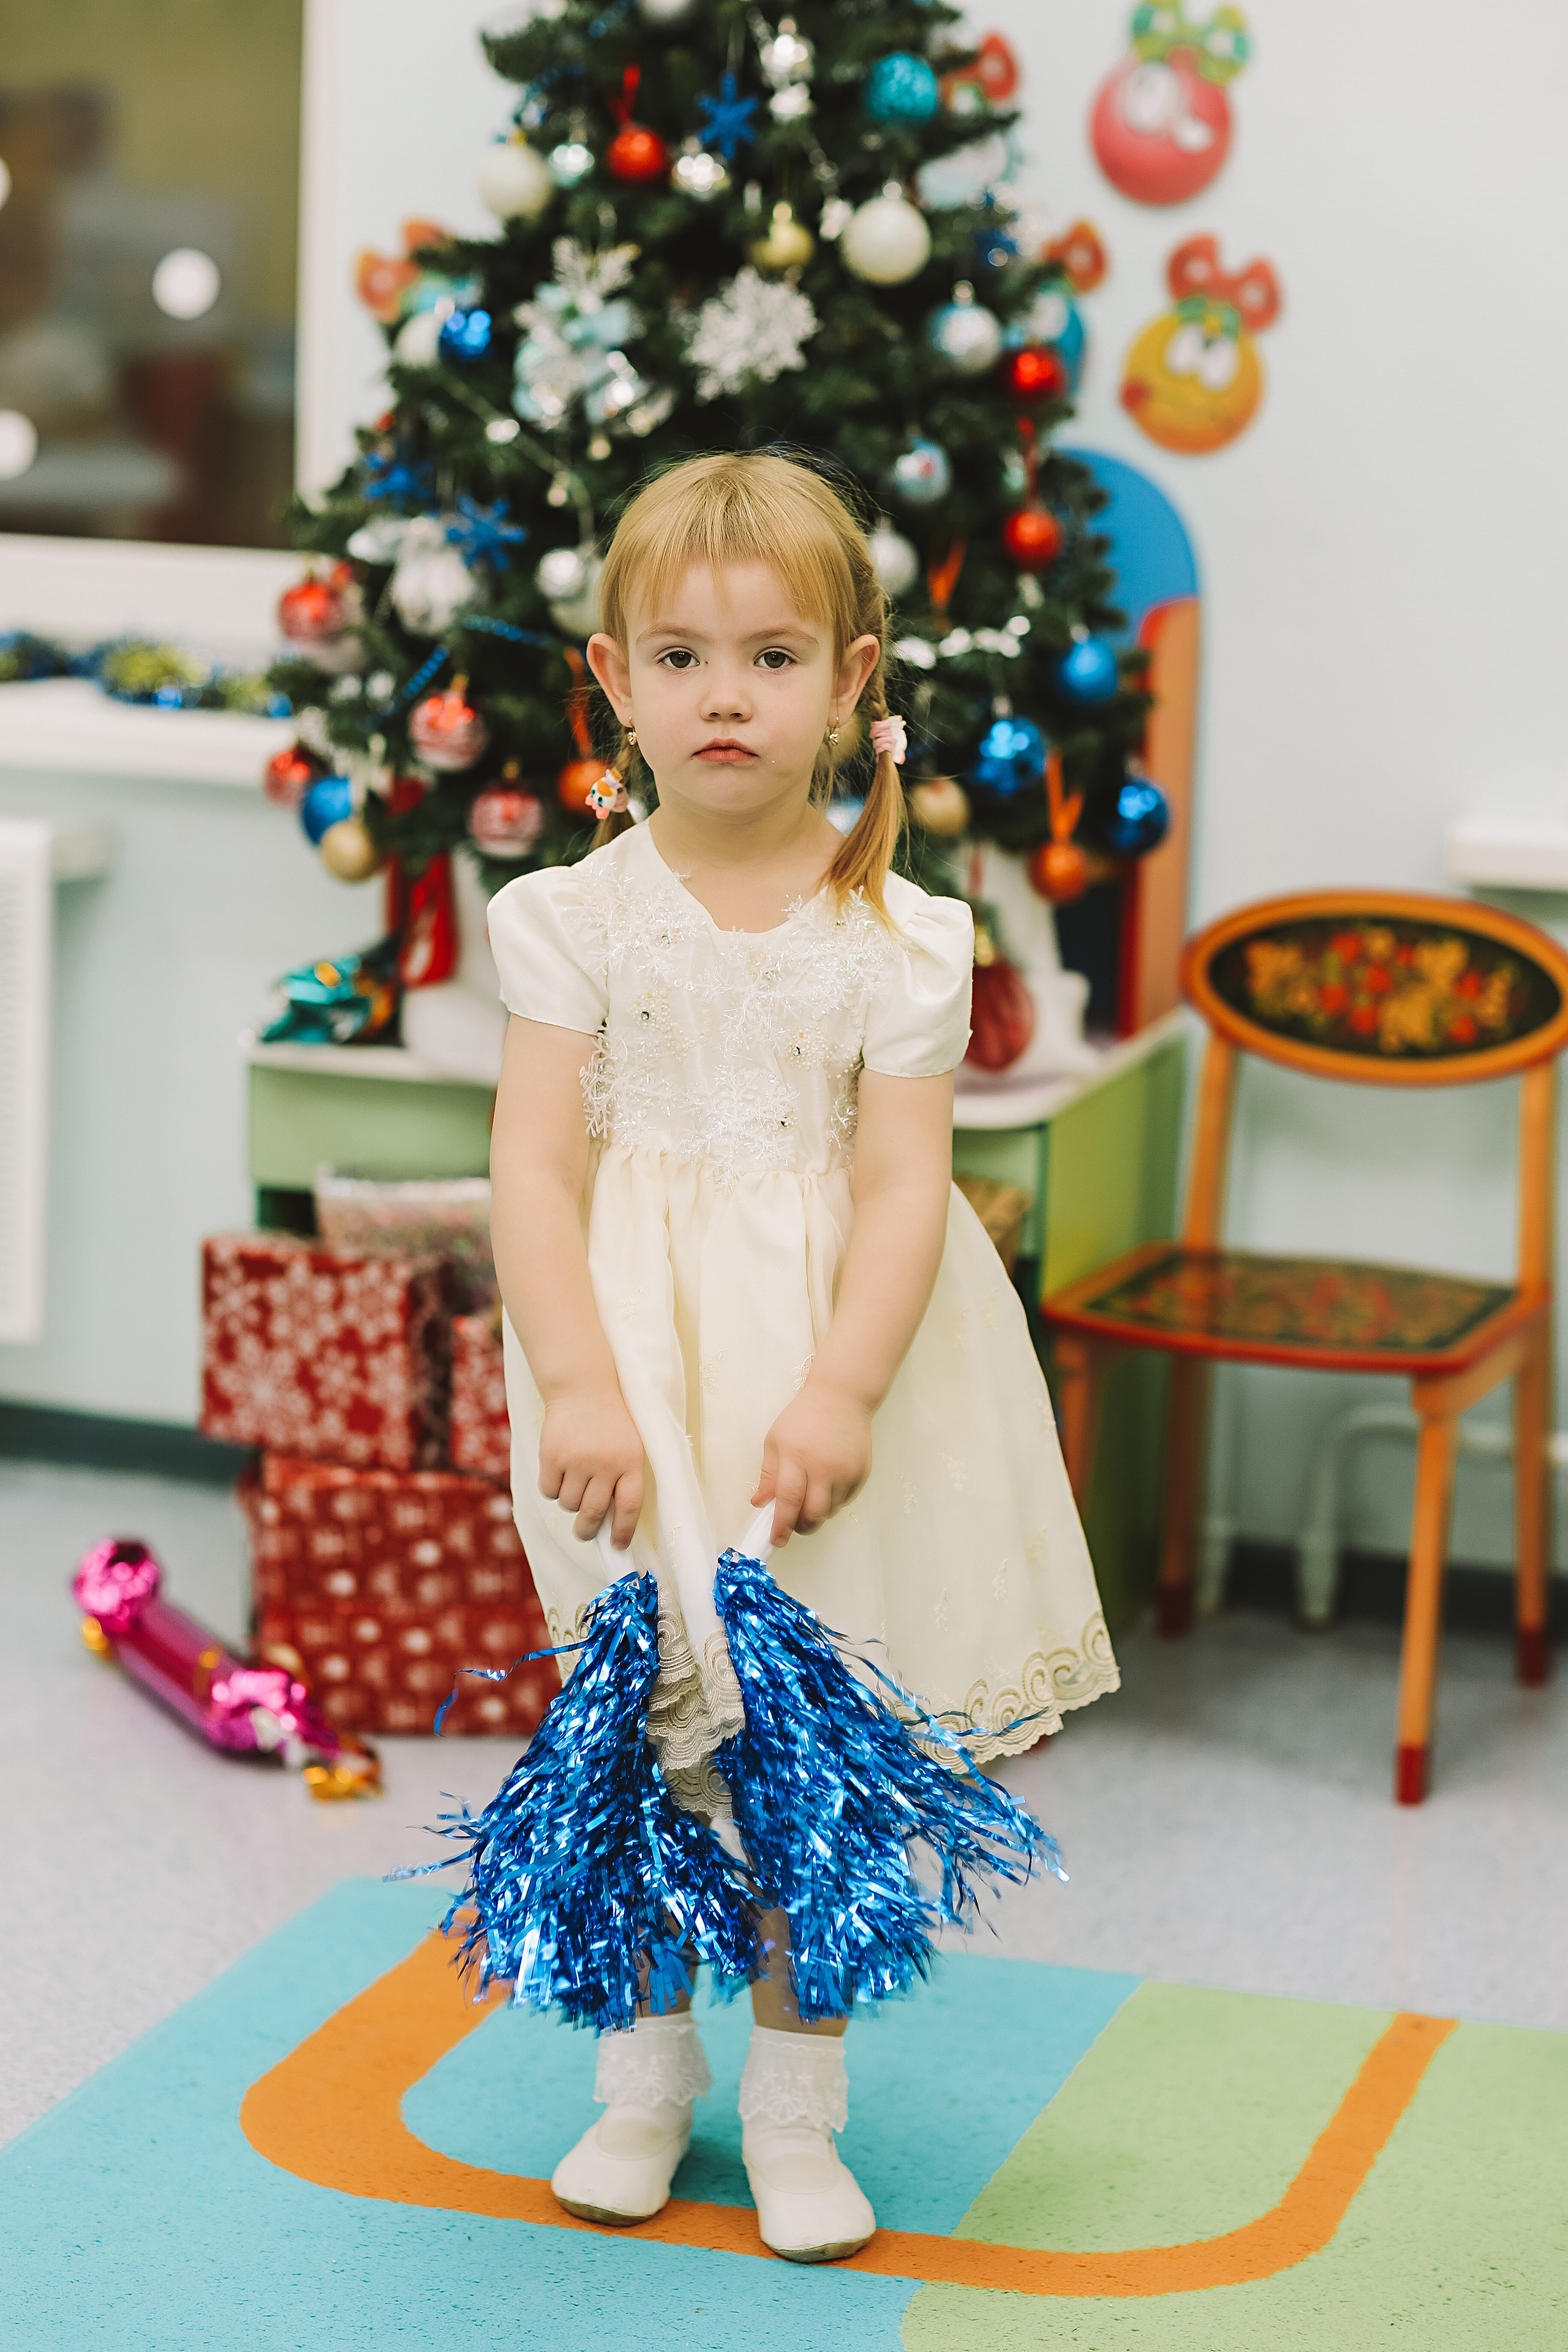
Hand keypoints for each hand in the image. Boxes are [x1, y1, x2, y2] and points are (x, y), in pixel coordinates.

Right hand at [538, 1388, 643, 1546]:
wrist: (583, 1387)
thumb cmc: (611, 1422)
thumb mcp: (630, 1446)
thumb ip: (624, 1479)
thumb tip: (609, 1523)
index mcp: (630, 1462)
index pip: (630, 1507)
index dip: (624, 1531)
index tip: (618, 1547)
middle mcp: (605, 1463)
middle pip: (594, 1512)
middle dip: (588, 1530)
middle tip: (585, 1533)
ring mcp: (577, 1460)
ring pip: (569, 1504)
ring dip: (569, 1502)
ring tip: (573, 1483)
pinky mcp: (552, 1455)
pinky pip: (549, 1490)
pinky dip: (552, 1488)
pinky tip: (558, 1472)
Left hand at [752, 1376, 872, 1545]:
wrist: (842, 1396)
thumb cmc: (804, 1417)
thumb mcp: (776, 1440)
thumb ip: (768, 1475)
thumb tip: (760, 1503)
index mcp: (797, 1456)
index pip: (788, 1500)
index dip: (781, 1525)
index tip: (776, 1540)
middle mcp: (824, 1466)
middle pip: (813, 1513)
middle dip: (801, 1526)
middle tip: (792, 1525)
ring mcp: (846, 1470)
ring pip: (830, 1511)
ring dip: (816, 1514)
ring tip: (808, 1499)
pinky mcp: (861, 1472)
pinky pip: (845, 1501)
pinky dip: (832, 1502)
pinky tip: (825, 1487)